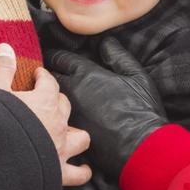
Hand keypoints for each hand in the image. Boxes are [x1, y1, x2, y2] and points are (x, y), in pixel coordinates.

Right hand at [0, 43, 90, 186]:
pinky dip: (81, 171)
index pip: (50, 84)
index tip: (37, 75)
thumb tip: (6, 46)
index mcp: (44, 102)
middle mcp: (58, 124)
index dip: (44, 78)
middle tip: (46, 102)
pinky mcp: (58, 173)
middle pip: (65, 107)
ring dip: (76, 134)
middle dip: (57, 102)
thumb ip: (2, 69)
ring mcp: (60, 149)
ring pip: (80, 138)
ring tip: (68, 134)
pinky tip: (81, 169)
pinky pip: (77, 174)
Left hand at [45, 38, 167, 181]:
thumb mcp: (136, 76)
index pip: (60, 58)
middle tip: (52, 74)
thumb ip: (118, 56)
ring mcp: (67, 113)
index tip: (57, 57)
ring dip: (49, 96)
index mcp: (87, 75)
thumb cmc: (140, 110)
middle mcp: (72, 92)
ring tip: (51, 95)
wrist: (138, 147)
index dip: (57, 57)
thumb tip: (105, 42)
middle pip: (49, 78)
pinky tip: (59, 117)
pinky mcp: (67, 133)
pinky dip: (55, 116)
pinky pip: (55, 119)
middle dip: (49, 74)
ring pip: (49, 100)